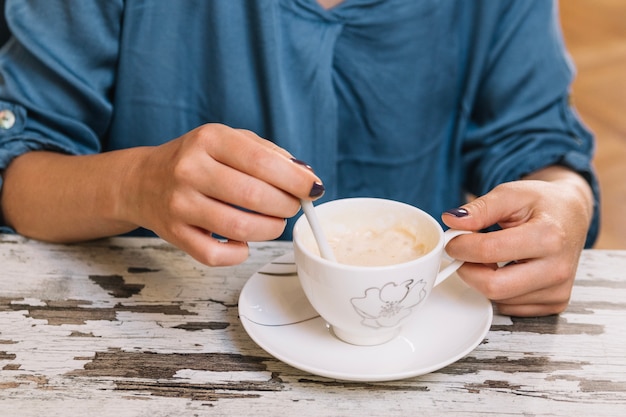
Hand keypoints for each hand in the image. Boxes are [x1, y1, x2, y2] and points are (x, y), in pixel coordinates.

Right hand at [121, 124, 323, 265]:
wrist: (143, 181)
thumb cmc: (197, 160)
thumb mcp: (229, 141)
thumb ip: (269, 154)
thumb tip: (306, 176)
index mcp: (209, 139)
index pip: (262, 161)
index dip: (295, 179)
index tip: (314, 188)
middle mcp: (189, 169)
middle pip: (254, 196)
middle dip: (286, 205)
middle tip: (292, 206)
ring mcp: (179, 204)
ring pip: (239, 228)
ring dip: (269, 230)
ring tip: (274, 222)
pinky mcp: (174, 234)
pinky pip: (216, 255)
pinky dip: (240, 252)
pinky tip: (243, 240)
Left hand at [441, 166, 593, 316]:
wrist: (571, 216)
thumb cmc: (542, 203)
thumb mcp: (511, 194)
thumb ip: (480, 208)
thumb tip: (452, 221)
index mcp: (549, 237)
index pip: (489, 251)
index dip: (460, 246)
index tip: (452, 240)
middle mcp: (557, 269)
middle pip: (493, 286)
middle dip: (467, 269)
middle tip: (463, 253)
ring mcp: (558, 291)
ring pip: (498, 298)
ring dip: (483, 279)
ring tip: (489, 256)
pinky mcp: (555, 304)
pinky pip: (509, 306)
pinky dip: (498, 290)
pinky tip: (504, 270)